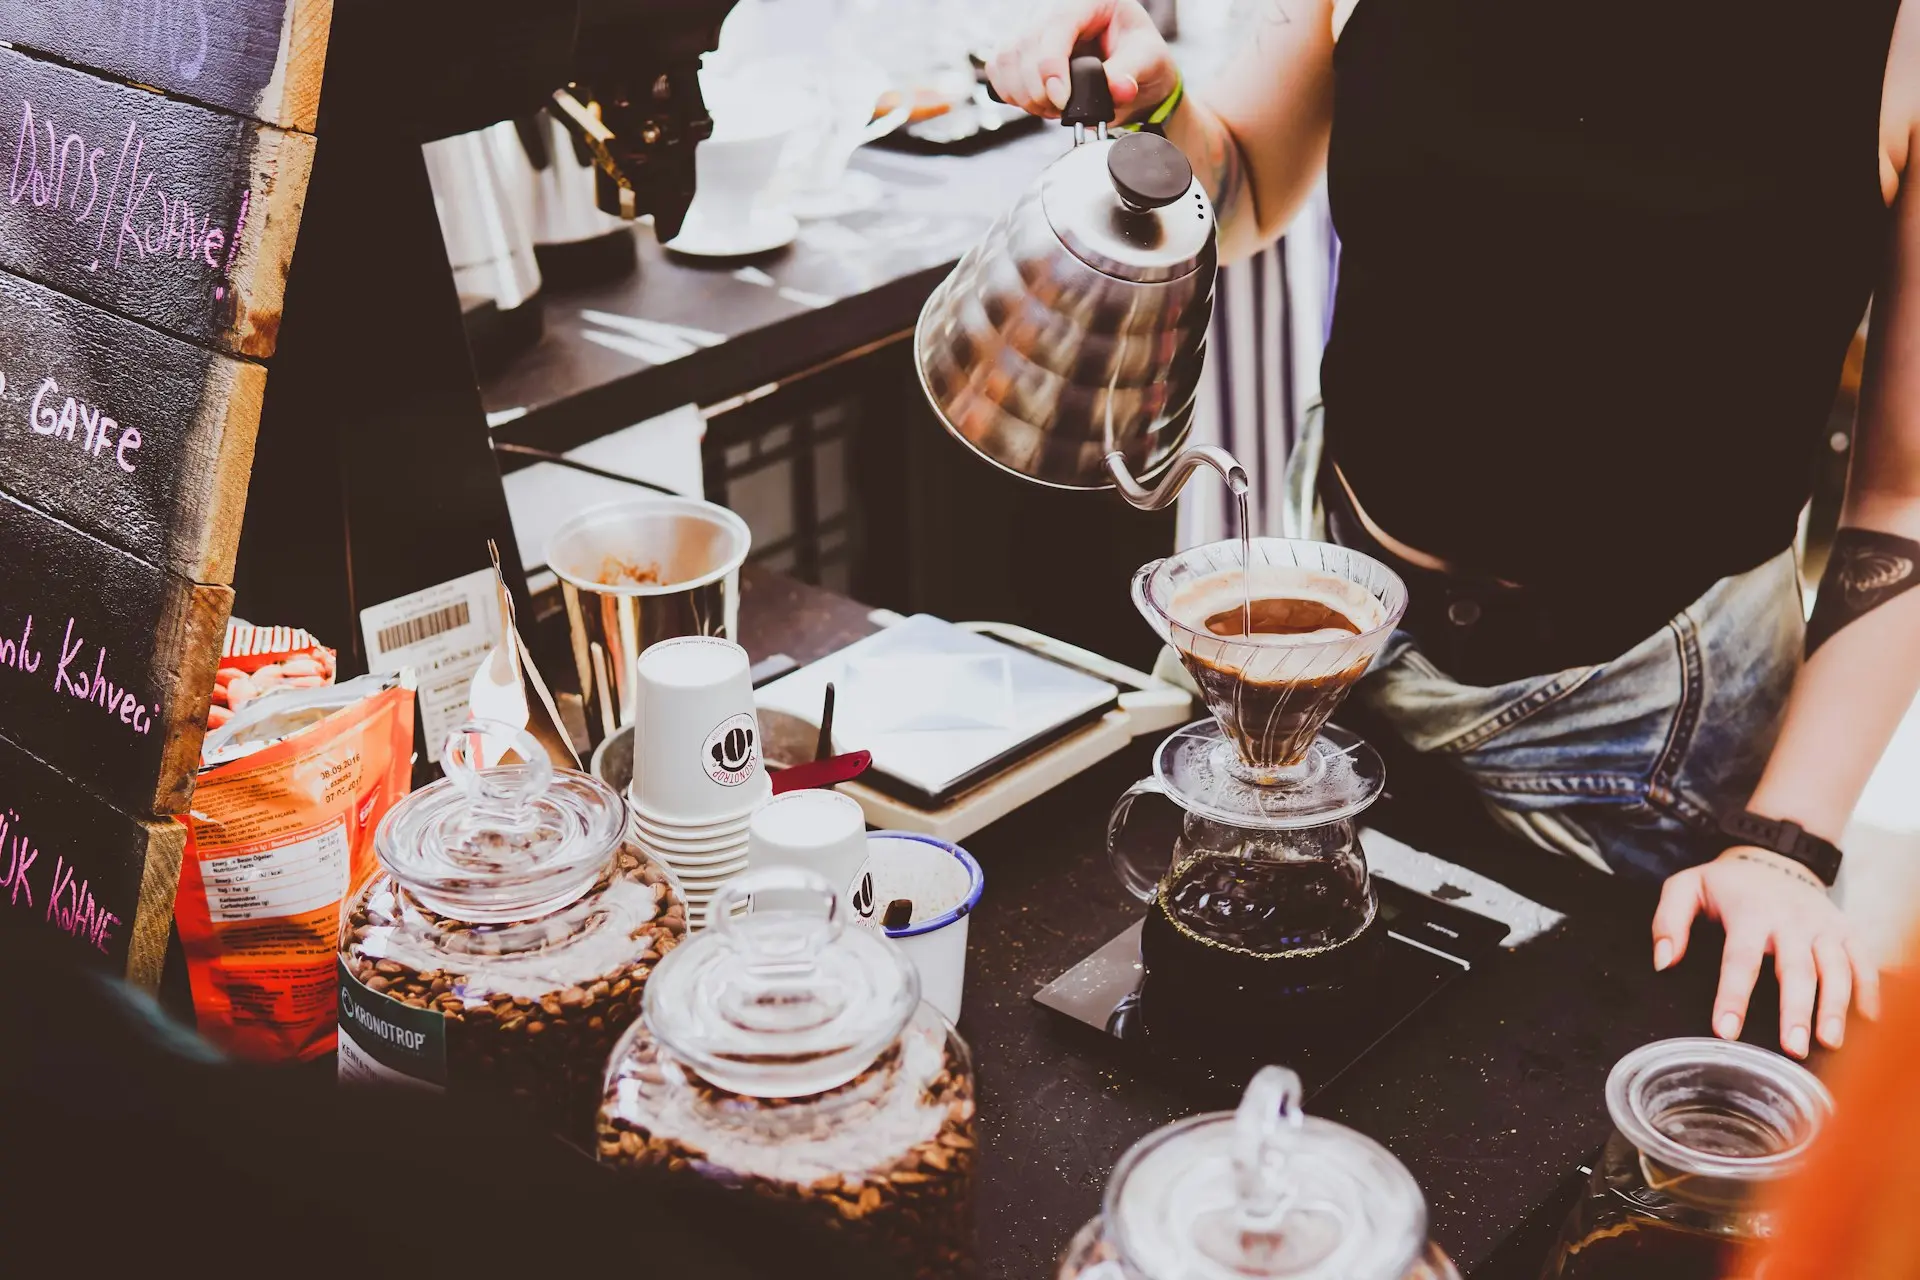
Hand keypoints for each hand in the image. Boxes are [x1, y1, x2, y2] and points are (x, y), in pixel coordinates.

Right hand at [986, 0, 1178, 123]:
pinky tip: (1037, 102)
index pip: (1055, 27)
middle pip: (1023, 47)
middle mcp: (1054, 9)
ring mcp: (1032, 27)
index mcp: (1087, 2)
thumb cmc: (1140, 56)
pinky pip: (997, 70)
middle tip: (1063, 109)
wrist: (1132, 68)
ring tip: (1053, 107)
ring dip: (1024, 95)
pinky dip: (1011, 94)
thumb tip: (1118, 89)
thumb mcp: (1148, 59)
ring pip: (1005, 60)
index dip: (1051, 68)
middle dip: (1038, 90)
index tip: (1062, 100)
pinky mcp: (1019, 48)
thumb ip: (1132, 72)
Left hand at [1653, 846, 1880, 1057]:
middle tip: (1792, 1049)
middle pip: (1795, 969)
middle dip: (1795, 1010)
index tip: (1725, 1031)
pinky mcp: (1846, 930)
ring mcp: (1823, 925)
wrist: (1775, 856)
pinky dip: (1870, 990)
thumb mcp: (1686, 887)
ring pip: (1835, 968)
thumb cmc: (1727, 884)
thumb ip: (1668, 921)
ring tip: (1830, 1043)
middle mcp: (1791, 919)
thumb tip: (1663, 962)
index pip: (1740, 958)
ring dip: (1835, 1007)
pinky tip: (1867, 1023)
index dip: (1732, 996)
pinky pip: (1864, 961)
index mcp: (1749, 912)